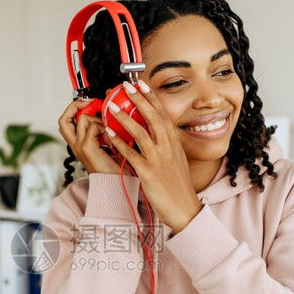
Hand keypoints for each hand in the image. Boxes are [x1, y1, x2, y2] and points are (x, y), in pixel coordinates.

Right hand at [58, 99, 122, 175]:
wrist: (115, 182)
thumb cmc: (114, 166)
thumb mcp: (105, 142)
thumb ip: (101, 128)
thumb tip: (105, 109)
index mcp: (77, 143)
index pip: (66, 120)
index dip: (74, 108)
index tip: (88, 102)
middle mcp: (75, 144)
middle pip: (64, 118)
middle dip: (76, 105)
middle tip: (91, 104)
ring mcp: (79, 146)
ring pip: (83, 118)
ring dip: (98, 119)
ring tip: (107, 131)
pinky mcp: (87, 147)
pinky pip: (93, 126)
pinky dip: (104, 128)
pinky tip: (110, 138)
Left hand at [104, 81, 201, 233]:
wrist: (184, 208)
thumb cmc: (178, 186)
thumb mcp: (177, 159)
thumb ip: (167, 144)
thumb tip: (158, 132)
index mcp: (174, 143)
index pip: (163, 114)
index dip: (152, 98)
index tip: (143, 85)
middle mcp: (167, 148)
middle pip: (153, 117)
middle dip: (139, 100)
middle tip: (126, 87)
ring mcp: (158, 160)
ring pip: (140, 133)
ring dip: (125, 118)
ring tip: (112, 107)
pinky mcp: (148, 173)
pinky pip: (131, 154)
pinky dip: (119, 142)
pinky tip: (109, 134)